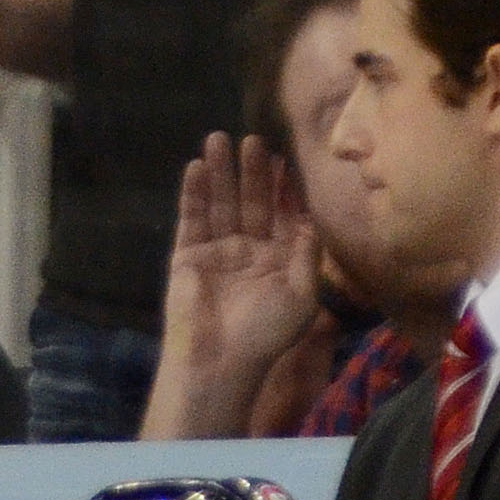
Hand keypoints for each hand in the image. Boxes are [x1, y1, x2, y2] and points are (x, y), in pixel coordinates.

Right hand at [168, 133, 322, 358]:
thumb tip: (311, 218)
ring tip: (219, 139)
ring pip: (220, 203)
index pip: (283, 215)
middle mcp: (249, 251)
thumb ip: (307, 253)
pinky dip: (193, 193)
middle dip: (252, 172)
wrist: (219, 361)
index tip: (283, 160)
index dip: (284, 188)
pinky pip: (191, 218)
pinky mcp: (188, 255)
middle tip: (253, 139)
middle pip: (252, 202)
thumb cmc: (265, 333)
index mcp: (279, 260)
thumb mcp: (303, 294)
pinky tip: (196, 167)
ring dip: (220, 172)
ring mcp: (217, 251)